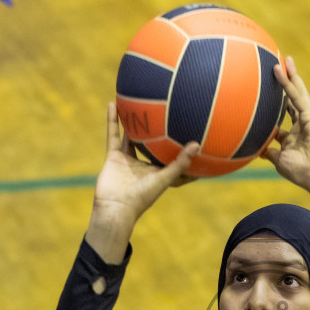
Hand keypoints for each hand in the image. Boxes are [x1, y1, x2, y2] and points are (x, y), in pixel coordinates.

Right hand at [87, 104, 199, 262]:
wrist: (115, 208)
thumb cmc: (142, 197)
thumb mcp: (164, 178)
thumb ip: (180, 162)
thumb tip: (197, 144)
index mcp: (158, 171)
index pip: (172, 156)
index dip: (181, 146)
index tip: (193, 131)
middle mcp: (144, 164)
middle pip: (152, 143)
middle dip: (158, 129)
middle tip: (167, 109)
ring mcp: (128, 160)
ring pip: (131, 136)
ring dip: (134, 121)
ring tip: (138, 102)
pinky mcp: (113, 157)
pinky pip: (113, 135)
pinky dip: (112, 120)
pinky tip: (113, 103)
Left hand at [259, 57, 309, 207]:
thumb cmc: (301, 172)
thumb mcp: (279, 161)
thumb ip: (269, 152)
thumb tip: (257, 149)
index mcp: (294, 134)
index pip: (285, 114)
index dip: (278, 104)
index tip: (269, 93)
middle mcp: (301, 124)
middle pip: (292, 99)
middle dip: (287, 83)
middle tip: (280, 67)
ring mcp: (307, 120)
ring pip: (297, 93)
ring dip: (290, 76)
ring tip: (284, 61)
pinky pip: (297, 97)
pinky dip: (287, 84)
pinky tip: (279, 71)